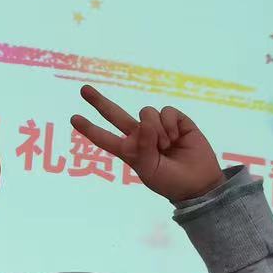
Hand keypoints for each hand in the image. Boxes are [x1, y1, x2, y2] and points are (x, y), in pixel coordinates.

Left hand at [71, 86, 223, 203]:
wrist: (198, 183)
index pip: (105, 138)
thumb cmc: (170, 181)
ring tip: (167, 146)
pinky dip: (170, 124)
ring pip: (146, 113)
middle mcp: (140, 135)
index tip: (74, 118)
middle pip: (116, 115)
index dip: (90, 129)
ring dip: (157, 130)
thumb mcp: (149, 169)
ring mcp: (158, 127)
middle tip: (84, 90)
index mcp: (130, 151)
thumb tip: (144, 122)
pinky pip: (165, 111)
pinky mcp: (176, 120)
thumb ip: (143, 147)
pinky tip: (177, 136)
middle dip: (99, 102)